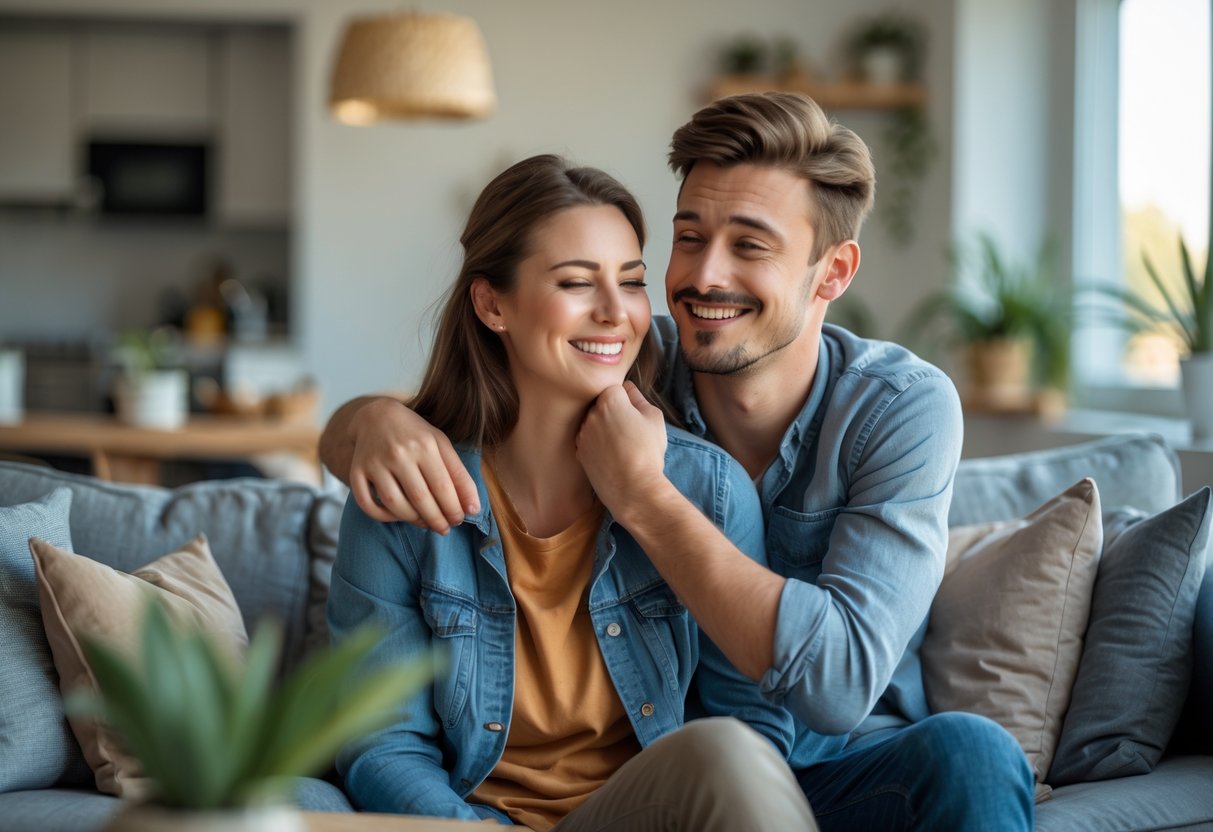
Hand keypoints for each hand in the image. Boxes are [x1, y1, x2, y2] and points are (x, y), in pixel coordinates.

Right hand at [347, 399, 478, 531]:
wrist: (377, 416)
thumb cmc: (415, 434)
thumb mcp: (441, 445)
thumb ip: (459, 475)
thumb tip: (474, 509)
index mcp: (424, 445)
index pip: (442, 487)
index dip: (453, 509)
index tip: (459, 520)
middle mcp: (398, 453)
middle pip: (420, 498)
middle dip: (436, 520)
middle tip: (445, 528)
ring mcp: (375, 463)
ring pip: (395, 504)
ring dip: (413, 520)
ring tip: (426, 523)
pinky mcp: (357, 470)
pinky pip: (367, 503)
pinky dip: (383, 516)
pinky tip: (399, 517)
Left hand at [576, 382, 667, 523]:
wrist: (633, 488)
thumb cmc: (647, 451)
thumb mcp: (654, 418)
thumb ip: (639, 398)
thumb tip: (628, 389)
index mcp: (610, 400)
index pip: (616, 389)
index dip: (627, 401)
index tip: (634, 414)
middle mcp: (591, 414)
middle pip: (602, 405)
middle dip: (613, 413)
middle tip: (629, 431)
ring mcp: (582, 433)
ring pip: (594, 423)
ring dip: (603, 429)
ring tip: (621, 446)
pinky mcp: (579, 451)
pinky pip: (589, 440)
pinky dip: (597, 445)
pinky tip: (611, 456)